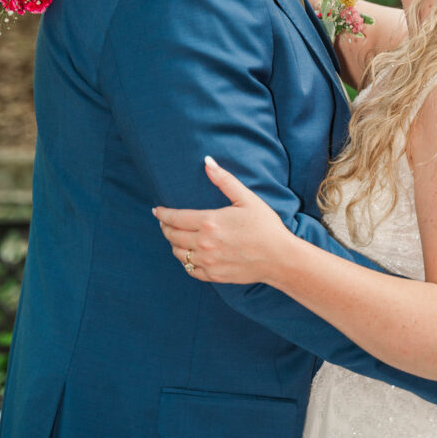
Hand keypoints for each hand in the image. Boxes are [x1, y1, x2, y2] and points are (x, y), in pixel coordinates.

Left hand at [153, 157, 291, 283]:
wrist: (279, 258)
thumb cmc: (265, 226)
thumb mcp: (246, 199)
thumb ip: (224, 180)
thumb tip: (207, 162)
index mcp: (209, 222)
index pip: (175, 218)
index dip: (163, 214)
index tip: (157, 210)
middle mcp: (203, 244)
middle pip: (172, 236)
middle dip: (165, 228)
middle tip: (164, 222)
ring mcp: (207, 262)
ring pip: (178, 254)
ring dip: (174, 244)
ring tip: (175, 237)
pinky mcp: (214, 275)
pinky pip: (190, 270)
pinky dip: (185, 261)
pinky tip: (188, 255)